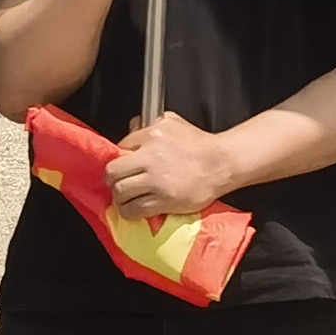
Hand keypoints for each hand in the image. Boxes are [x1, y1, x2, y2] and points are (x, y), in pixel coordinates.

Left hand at [105, 109, 232, 219]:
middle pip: (113, 172)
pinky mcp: (164, 200)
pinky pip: (135, 209)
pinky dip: (129, 211)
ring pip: (121, 192)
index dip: (120, 158)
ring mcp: (156, 180)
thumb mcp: (174, 122)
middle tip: (117, 183)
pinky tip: (132, 209)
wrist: (223, 163)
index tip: (124, 166)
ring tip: (125, 197)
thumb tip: (132, 128)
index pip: (120, 148)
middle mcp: (150, 157)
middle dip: (112, 179)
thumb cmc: (200, 143)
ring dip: (119, 197)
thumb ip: (150, 123)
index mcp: (152, 135)